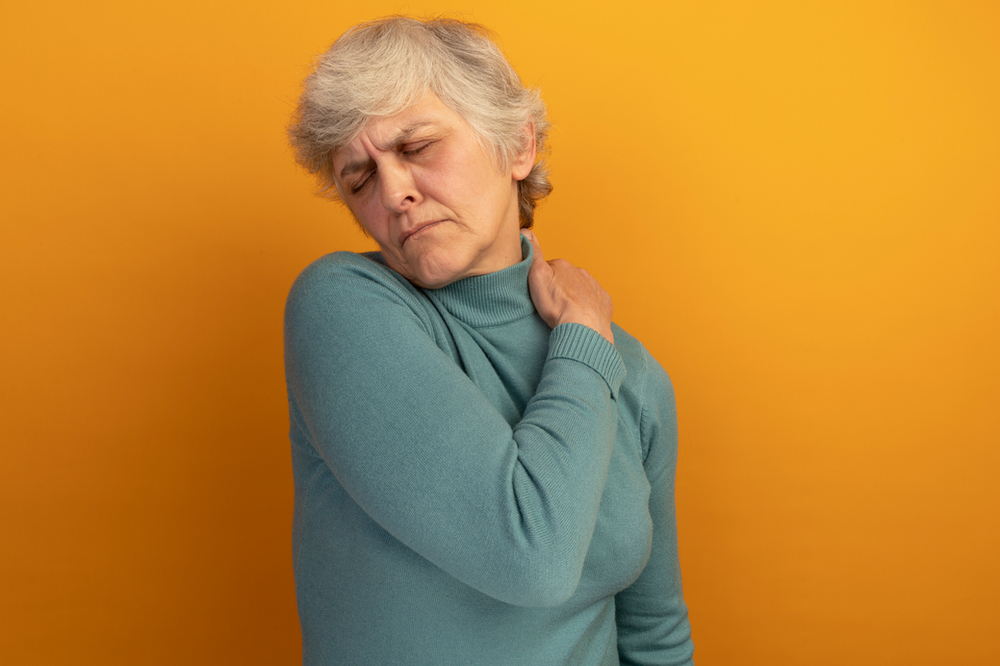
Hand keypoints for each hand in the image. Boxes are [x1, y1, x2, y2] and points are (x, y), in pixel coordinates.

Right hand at [522, 230, 613, 344]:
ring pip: (580, 289)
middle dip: (559, 287)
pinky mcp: (603, 302)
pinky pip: (594, 301)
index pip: (549, 267)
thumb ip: (533, 253)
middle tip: (550, 303)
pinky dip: (587, 307)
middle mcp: (581, 273)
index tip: (538, 291)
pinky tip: (579, 317)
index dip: (541, 278)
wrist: (583, 328)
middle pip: (565, 278)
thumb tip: (526, 232)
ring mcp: (594, 288)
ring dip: (573, 297)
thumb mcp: (537, 276)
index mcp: (563, 266)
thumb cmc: (558, 305)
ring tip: (564, 312)